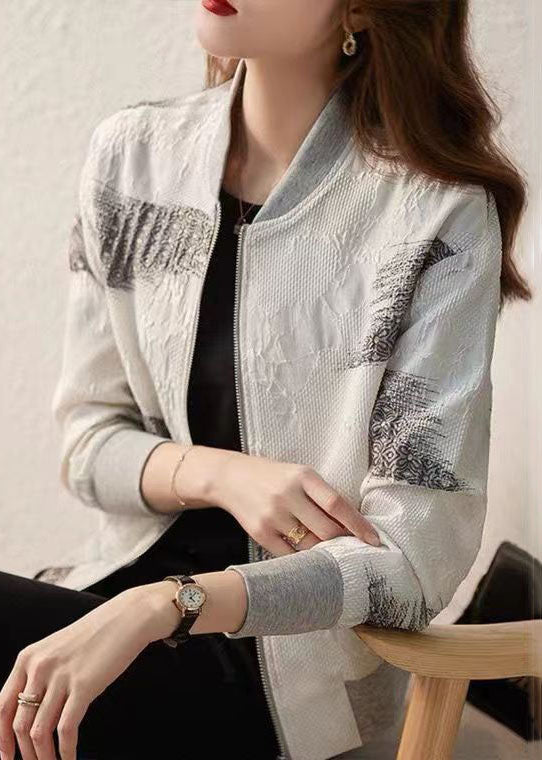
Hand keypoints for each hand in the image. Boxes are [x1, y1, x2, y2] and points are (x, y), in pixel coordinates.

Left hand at [0, 586, 168, 759]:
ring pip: (39, 732)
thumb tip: (29, 712)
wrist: (127, 617)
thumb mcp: (57, 649)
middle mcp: (39, 667)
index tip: (6, 756)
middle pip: (19, 724)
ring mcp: (61, 677)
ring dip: (44, 757)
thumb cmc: (95, 634)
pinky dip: (66, 751)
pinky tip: (70, 759)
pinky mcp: (84, 686)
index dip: (1, 738)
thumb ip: (39, 675)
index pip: (1, 707)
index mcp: (27, 658)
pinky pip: (66, 729)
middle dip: (24, 754)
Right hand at [213, 452, 380, 555]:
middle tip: (352, 550)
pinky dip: (302, 559)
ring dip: (324, 553)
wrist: (231, 478)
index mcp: (303, 477)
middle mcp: (288, 495)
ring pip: (310, 546)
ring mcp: (273, 515)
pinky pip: (289, 555)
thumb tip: (353, 525)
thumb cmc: (274, 477)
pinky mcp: (260, 533)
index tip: (374, 540)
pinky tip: (308, 559)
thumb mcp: (299, 475)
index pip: (337, 504)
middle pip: (326, 530)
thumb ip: (323, 496)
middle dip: (343, 543)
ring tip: (331, 554)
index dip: (358, 525)